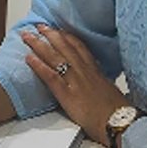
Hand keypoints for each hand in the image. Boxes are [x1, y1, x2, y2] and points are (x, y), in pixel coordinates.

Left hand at [21, 24, 131, 147]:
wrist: (118, 121)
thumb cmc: (118, 110)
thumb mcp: (110, 90)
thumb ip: (100, 81)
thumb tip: (97, 81)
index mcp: (95, 70)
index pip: (80, 47)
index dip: (68, 37)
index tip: (59, 29)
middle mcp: (84, 71)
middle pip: (64, 47)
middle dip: (50, 34)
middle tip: (39, 25)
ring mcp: (74, 80)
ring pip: (54, 56)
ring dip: (39, 44)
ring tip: (27, 36)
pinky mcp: (67, 94)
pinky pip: (50, 76)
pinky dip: (38, 65)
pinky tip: (28, 58)